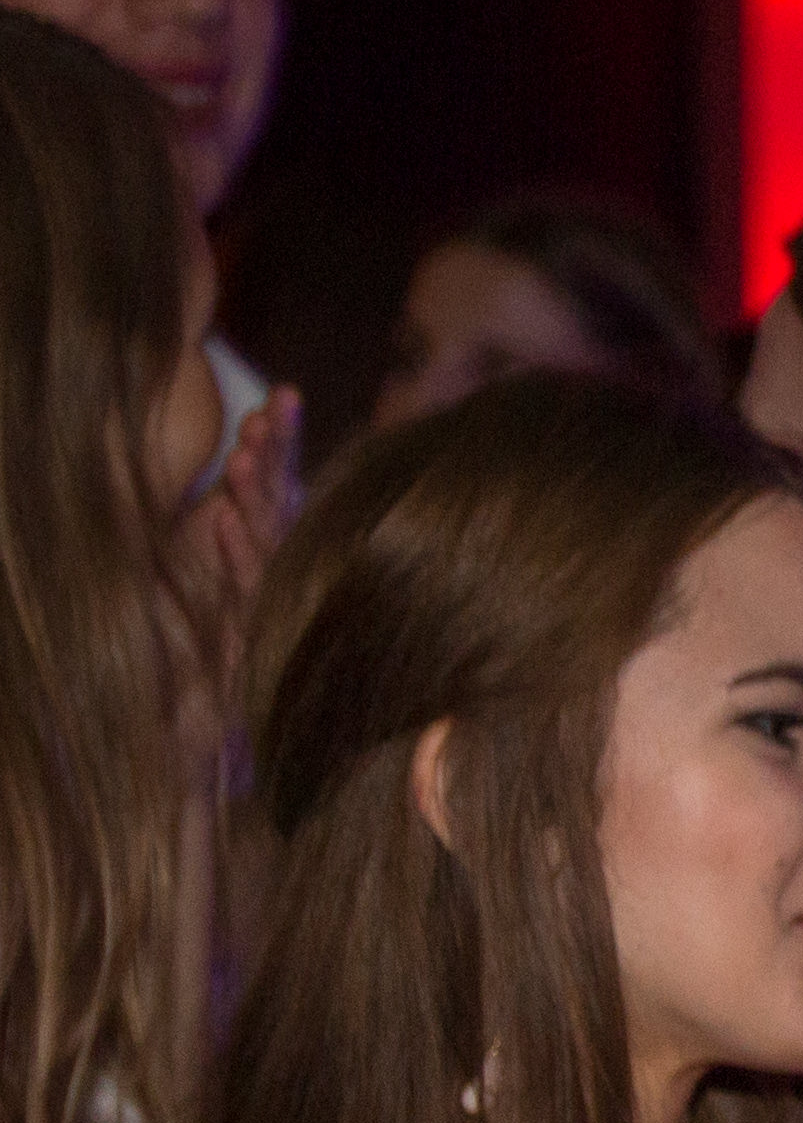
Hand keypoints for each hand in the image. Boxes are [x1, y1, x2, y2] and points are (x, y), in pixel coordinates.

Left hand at [166, 385, 294, 700]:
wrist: (201, 725)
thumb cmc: (200, 649)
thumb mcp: (201, 574)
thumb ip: (224, 532)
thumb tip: (221, 483)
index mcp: (261, 547)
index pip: (275, 485)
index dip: (280, 443)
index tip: (283, 397)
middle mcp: (269, 567)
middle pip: (275, 502)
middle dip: (274, 455)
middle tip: (272, 410)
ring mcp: (262, 597)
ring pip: (262, 537)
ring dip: (253, 494)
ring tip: (245, 451)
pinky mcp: (248, 630)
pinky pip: (242, 587)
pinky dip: (233, 554)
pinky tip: (221, 521)